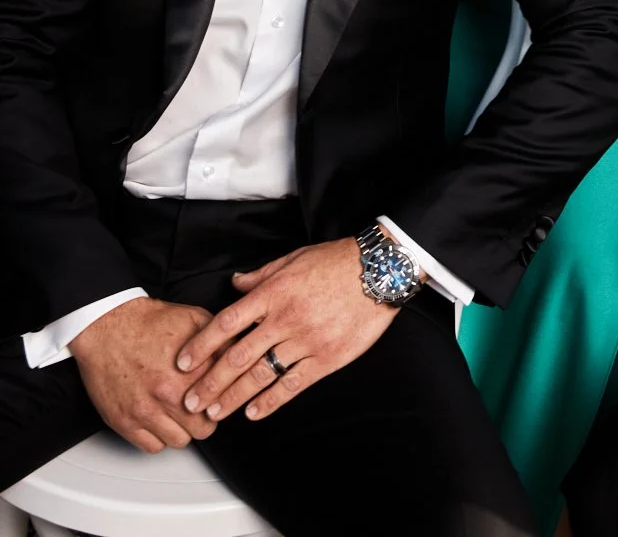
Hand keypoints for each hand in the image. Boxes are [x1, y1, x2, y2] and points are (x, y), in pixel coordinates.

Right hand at [70, 297, 215, 453]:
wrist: (108, 326)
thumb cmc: (149, 323)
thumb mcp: (196, 319)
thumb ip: (222, 340)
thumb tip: (242, 354)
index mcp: (191, 371)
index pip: (223, 402)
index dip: (224, 398)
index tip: (220, 396)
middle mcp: (168, 394)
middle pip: (204, 428)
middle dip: (205, 417)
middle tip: (201, 406)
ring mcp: (145, 411)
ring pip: (180, 441)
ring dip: (182, 429)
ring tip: (180, 413)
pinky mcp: (125, 422)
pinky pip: (153, 447)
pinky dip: (159, 437)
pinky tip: (160, 420)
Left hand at [175, 238, 397, 423]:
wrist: (379, 271)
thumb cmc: (335, 261)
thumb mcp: (293, 259)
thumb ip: (260, 275)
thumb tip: (234, 284)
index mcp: (274, 293)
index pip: (227, 323)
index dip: (202, 345)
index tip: (183, 363)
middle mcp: (285, 319)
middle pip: (238, 356)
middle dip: (210, 382)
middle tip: (190, 401)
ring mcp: (306, 341)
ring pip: (261, 375)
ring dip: (233, 397)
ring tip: (214, 413)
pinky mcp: (326, 358)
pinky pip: (292, 385)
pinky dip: (270, 401)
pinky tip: (253, 412)